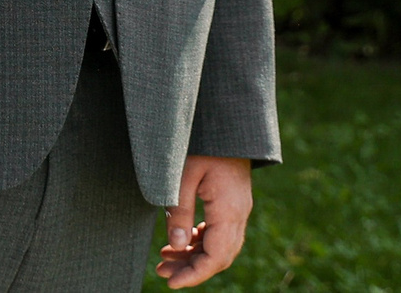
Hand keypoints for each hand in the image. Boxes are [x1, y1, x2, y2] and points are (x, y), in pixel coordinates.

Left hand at [156, 156, 252, 285]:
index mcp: (230, 211)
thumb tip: (175, 246)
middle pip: (219, 255)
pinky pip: (219, 231)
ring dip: (194, 255)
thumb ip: (179, 211)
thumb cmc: (204, 144)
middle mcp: (239, 214)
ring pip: (219, 245)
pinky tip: (180, 240)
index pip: (216, 257)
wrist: (227, 123)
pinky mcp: (232, 202)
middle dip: (191, 268)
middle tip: (161, 271)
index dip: (195, 274)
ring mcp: (238, 208)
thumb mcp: (183, 175)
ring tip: (164, 258)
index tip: (172, 283)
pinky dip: (200, 240)